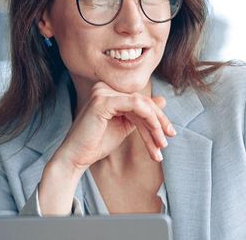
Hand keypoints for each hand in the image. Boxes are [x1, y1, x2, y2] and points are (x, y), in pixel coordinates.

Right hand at [51, 82, 176, 171]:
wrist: (76, 157)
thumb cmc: (96, 144)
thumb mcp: (125, 126)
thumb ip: (141, 114)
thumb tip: (162, 100)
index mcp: (108, 92)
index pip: (139, 101)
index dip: (157, 117)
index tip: (169, 134)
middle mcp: (104, 87)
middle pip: (142, 101)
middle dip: (159, 121)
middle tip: (169, 138)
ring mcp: (102, 92)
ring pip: (141, 104)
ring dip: (155, 124)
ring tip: (161, 144)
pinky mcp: (103, 100)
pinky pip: (135, 104)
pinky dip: (148, 118)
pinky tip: (154, 132)